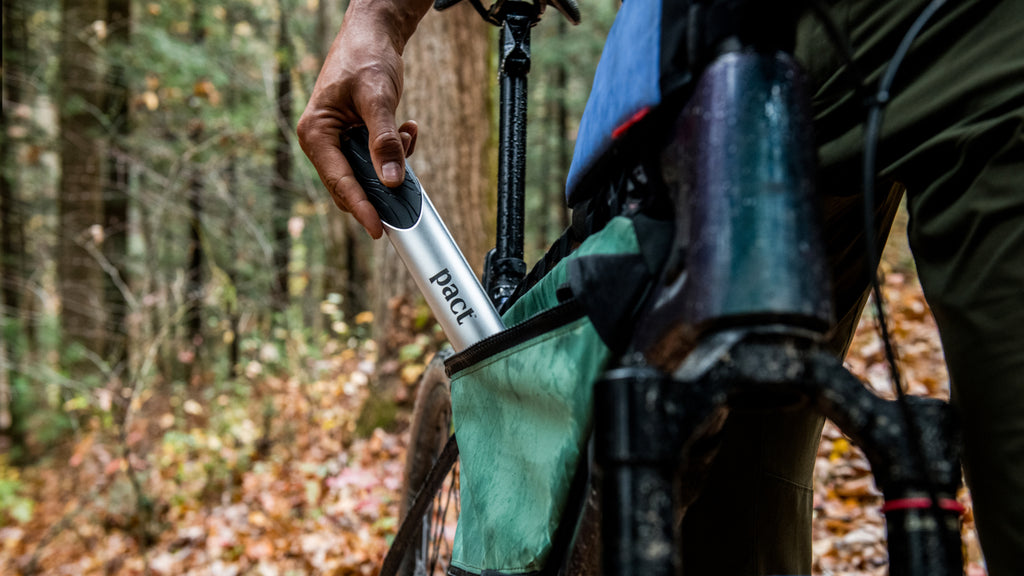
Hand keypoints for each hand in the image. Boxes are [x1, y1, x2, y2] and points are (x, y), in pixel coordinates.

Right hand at [297, 0, 430, 238]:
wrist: (372, 34)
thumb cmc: (365, 58)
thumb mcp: (377, 98)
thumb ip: (384, 140)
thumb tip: (392, 180)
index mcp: (316, 133)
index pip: (339, 182)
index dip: (361, 207)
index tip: (378, 229)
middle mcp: (323, 141)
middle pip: (352, 184)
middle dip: (383, 183)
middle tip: (410, 186)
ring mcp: (339, 141)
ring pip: (368, 173)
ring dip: (393, 161)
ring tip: (406, 131)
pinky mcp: (356, 138)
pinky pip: (377, 159)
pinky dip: (397, 149)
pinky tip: (407, 127)